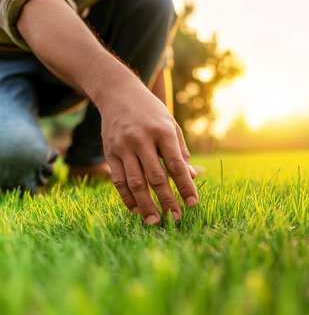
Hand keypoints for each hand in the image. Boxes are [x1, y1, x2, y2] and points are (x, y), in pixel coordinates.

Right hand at [99, 82, 198, 224]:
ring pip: (135, 182)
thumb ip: (180, 152)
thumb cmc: (151, 113)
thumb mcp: (171, 126)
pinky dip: (127, 197)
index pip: (176, 164)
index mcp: (162, 132)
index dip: (185, 185)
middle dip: (167, 199)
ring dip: (145, 204)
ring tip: (154, 220)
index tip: (193, 202)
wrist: (118, 94)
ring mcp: (123, 146)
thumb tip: (192, 177)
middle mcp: (142, 139)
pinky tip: (136, 209)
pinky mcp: (110, 152)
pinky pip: (119, 180)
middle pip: (155, 176)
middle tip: (176, 218)